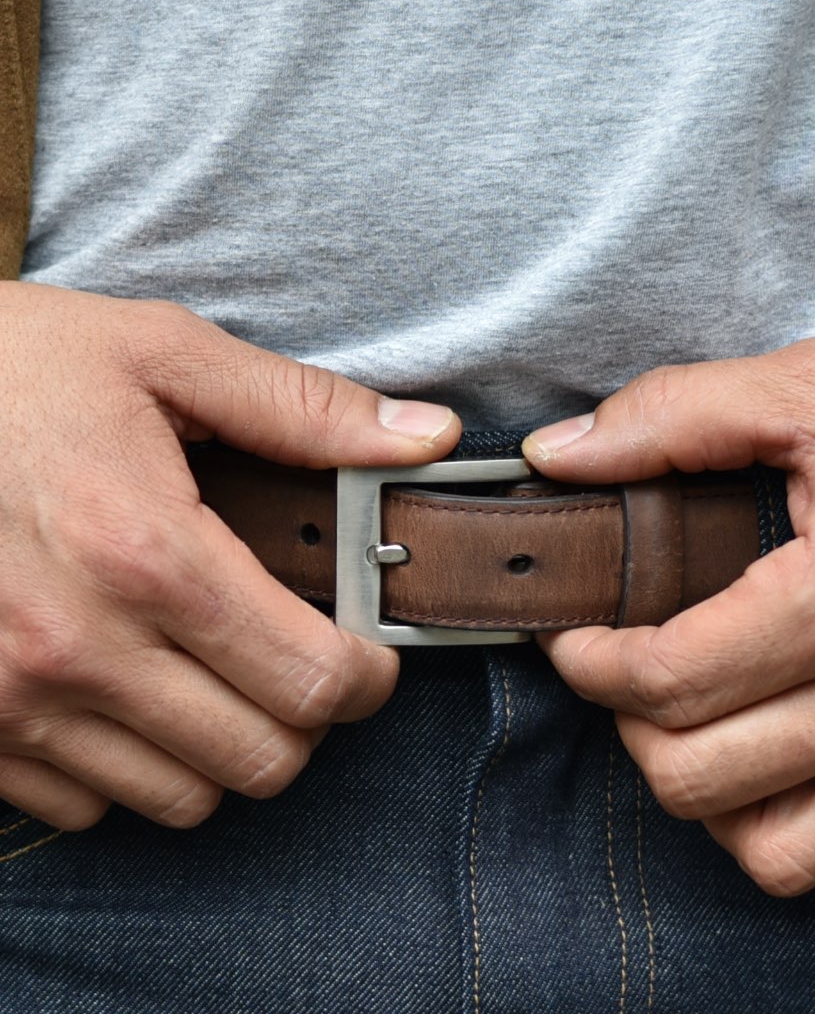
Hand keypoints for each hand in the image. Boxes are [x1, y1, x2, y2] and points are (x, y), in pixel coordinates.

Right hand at [0, 282, 459, 828]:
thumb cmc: (7, 366)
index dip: (370, 676)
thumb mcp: (161, 354)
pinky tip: (134, 690)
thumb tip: (426, 436)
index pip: (313, 678)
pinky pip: (93, 806)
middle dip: (309, 717)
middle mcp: (76, 646)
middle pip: (263, 758)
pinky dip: (137, 764)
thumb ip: (304, 410)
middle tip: (304, 660)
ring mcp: (10, 702)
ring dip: (229, 745)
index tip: (372, 653)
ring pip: (186, 797)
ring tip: (222, 674)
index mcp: (145, 550)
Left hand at [523, 319, 814, 898]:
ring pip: (779, 853)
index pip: (665, 681)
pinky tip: (792, 761)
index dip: (588, 663)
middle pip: (698, 778)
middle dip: (632, 726)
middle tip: (631, 670)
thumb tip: (557, 452)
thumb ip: (671, 416)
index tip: (574, 636)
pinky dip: (809, 832)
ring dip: (712, 795)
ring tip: (703, 724)